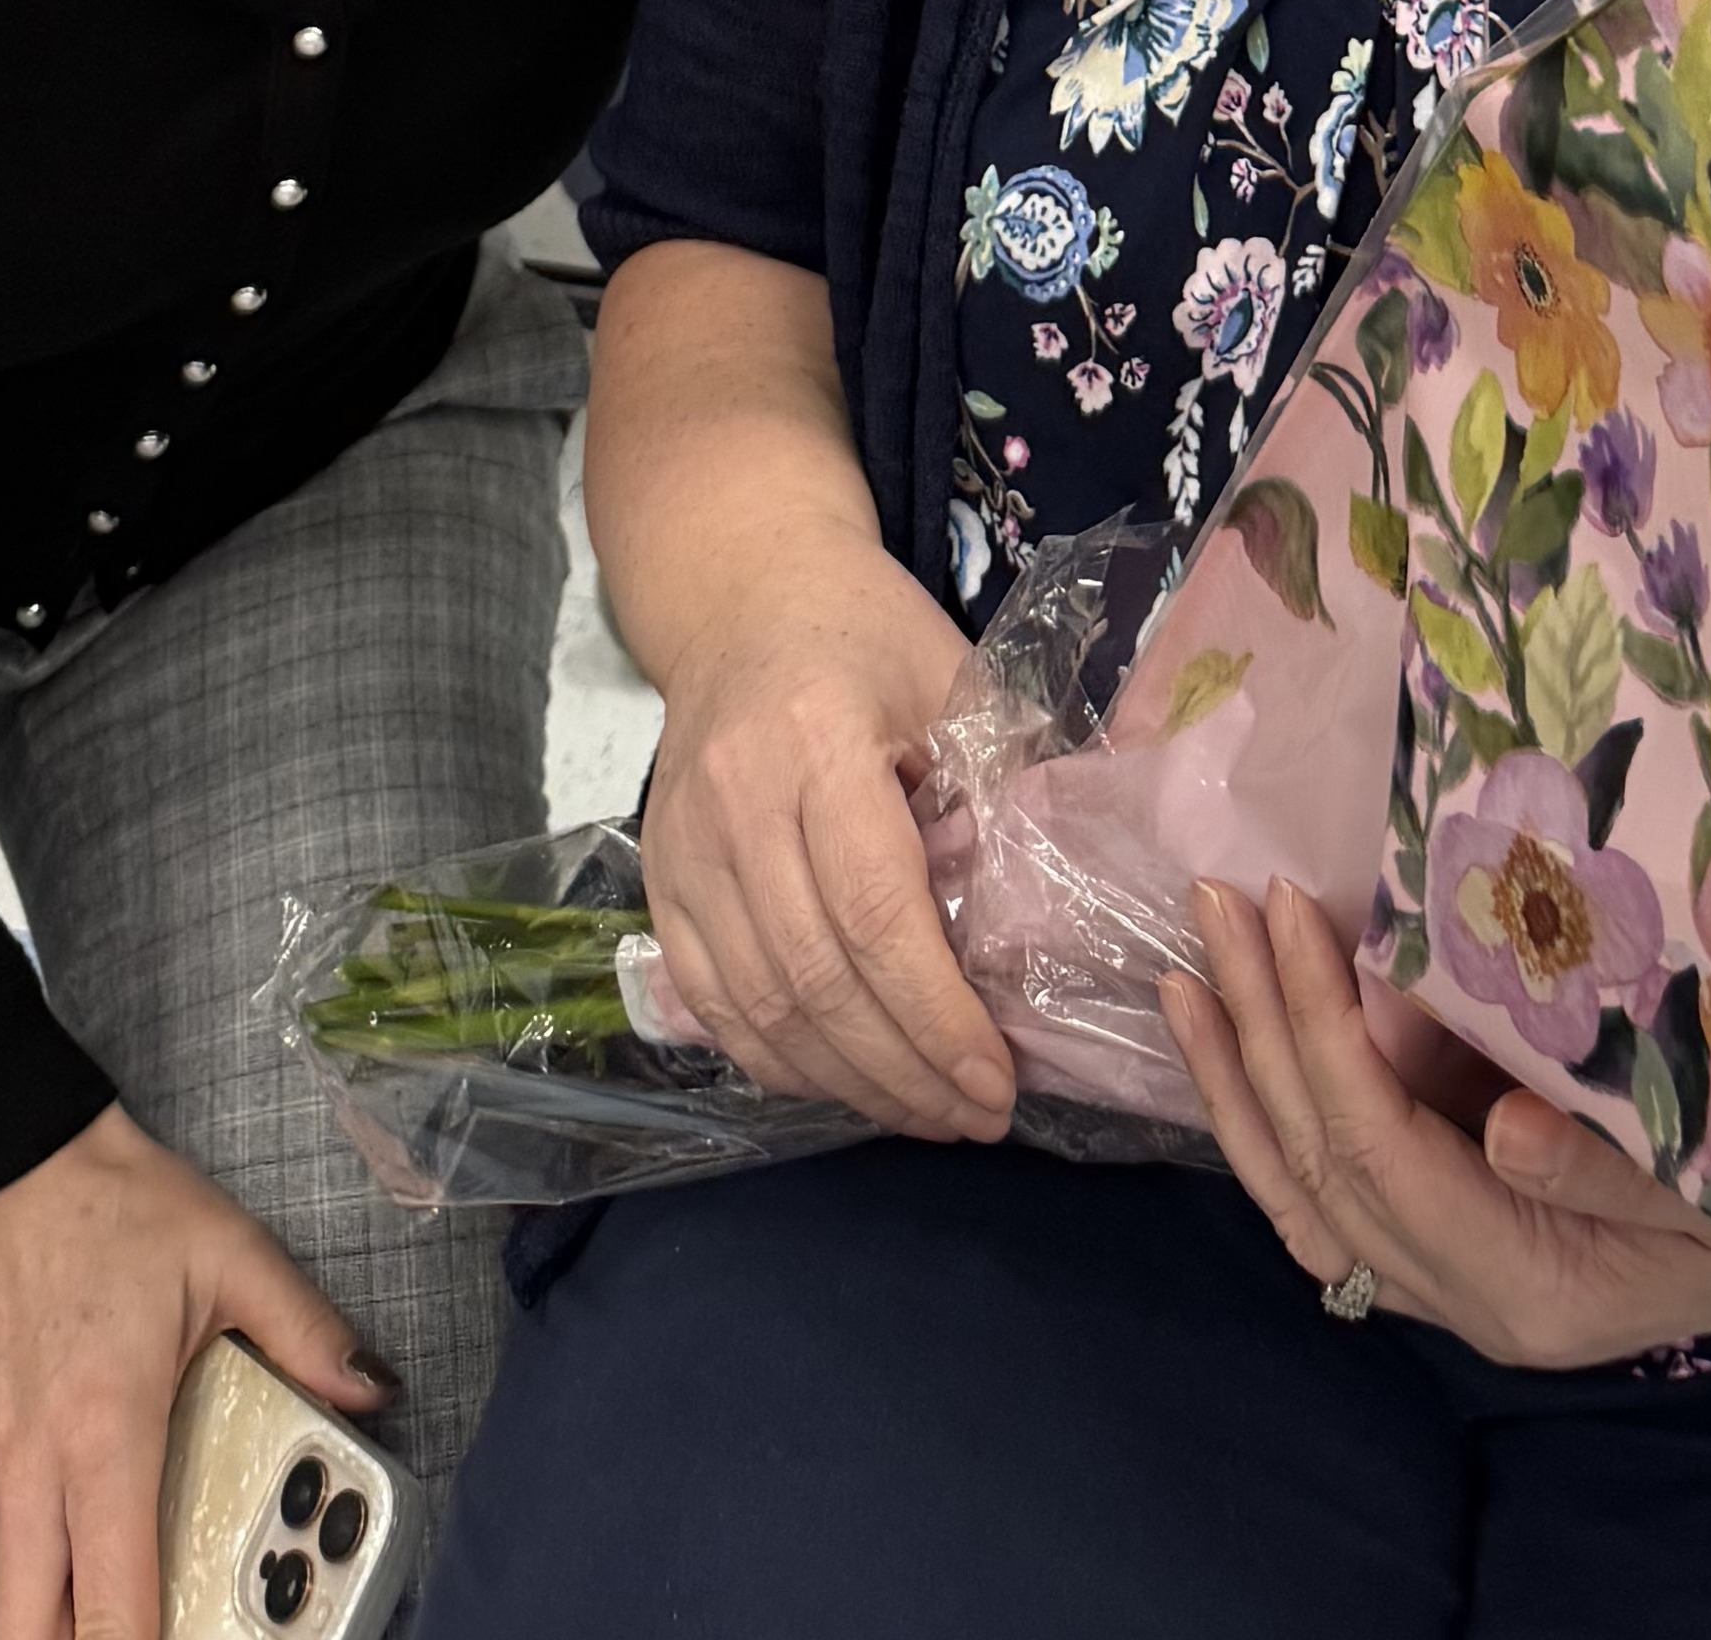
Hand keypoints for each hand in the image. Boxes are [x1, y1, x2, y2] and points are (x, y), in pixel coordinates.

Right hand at [0, 1100, 388, 1639]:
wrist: (12, 1160)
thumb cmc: (116, 1208)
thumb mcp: (229, 1252)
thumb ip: (307, 1330)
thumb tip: (375, 1389)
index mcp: (103, 1437)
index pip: (111, 1607)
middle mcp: (32, 1477)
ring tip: (111, 1632)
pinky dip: (17, 1612)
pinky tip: (67, 1607)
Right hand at [639, 554, 1018, 1143]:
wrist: (740, 595)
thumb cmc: (865, 631)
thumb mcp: (951, 676)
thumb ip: (998, 783)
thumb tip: (1050, 914)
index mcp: (816, 739)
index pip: (875, 912)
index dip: (937, 1013)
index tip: (997, 1079)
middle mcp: (734, 802)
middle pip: (816, 978)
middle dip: (904, 1069)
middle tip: (976, 1116)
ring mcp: (683, 847)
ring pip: (761, 1008)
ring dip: (849, 1082)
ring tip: (927, 1114)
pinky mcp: (659, 881)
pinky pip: (716, 1003)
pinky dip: (781, 1061)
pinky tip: (848, 1082)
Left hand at [1163, 879, 1710, 1371]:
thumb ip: (1607, 1171)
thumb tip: (1496, 1127)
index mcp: (1523, 1289)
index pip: (1379, 1152)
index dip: (1323, 1028)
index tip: (1294, 907)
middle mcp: (1465, 1303)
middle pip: (1322, 1165)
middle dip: (1261, 1028)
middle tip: (1217, 903)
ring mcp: (1448, 1290)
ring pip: (1303, 1195)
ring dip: (1240, 1079)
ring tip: (1187, 974)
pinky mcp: (1448, 1257)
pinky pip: (1328, 1201)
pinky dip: (1275, 1122)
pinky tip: (1239, 1049)